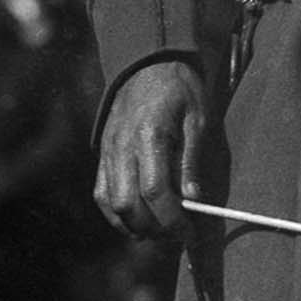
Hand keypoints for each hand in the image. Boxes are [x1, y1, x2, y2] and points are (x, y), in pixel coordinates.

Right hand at [93, 58, 208, 238]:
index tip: (189, 232)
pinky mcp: (103, 155)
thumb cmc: (180, 91)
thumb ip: (192, 160)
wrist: (147, 66)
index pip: (155, 191)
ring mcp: (108, 152)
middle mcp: (122, 146)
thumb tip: (193, 199)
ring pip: (112, 204)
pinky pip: (102, 194)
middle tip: (177, 234)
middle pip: (129, 204)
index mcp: (149, 135)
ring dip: (135, 226)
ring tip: (160, 230)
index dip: (172, 219)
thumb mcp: (198, 119)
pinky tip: (138, 220)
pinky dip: (117, 214)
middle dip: (154, 228)